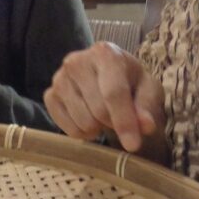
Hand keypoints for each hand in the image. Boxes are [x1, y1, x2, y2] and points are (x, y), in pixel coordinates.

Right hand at [43, 42, 165, 155]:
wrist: (107, 77)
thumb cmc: (131, 83)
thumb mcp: (148, 91)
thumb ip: (147, 107)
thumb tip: (145, 125)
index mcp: (105, 53)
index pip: (113, 93)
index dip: (124, 121)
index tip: (133, 145)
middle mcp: (76, 61)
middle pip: (98, 110)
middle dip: (114, 123)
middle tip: (119, 119)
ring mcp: (59, 78)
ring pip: (82, 121)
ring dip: (98, 128)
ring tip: (104, 118)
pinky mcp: (49, 95)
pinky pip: (66, 127)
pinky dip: (82, 132)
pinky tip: (89, 122)